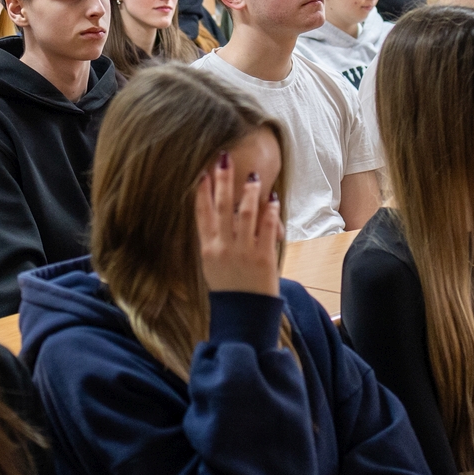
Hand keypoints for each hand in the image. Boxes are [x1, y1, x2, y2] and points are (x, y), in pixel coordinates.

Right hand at [195, 153, 280, 296]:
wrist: (244, 315)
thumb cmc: (229, 289)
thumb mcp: (211, 265)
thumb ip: (214, 241)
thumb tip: (219, 215)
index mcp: (208, 249)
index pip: (202, 214)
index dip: (202, 192)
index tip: (203, 173)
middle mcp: (223, 247)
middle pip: (221, 208)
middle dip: (222, 181)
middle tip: (224, 159)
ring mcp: (243, 251)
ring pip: (245, 214)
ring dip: (249, 192)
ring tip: (252, 176)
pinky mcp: (263, 257)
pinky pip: (266, 228)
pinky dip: (269, 212)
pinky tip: (272, 198)